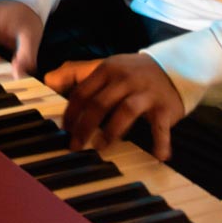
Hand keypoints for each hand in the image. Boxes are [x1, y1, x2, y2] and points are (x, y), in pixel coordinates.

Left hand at [45, 53, 183, 160]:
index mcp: (106, 70)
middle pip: (99, 103)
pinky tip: (158, 156)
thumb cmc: (131, 72)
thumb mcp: (104, 67)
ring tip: (100, 147)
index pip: (82, 92)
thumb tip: (48, 80)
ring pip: (124, 111)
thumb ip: (77, 73)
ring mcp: (145, 93)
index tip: (64, 130)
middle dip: (84, 126)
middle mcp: (124, 79)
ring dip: (111, 132)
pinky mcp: (164, 107)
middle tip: (76, 145)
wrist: (173, 66)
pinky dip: (161, 141)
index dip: (71, 113)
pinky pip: (161, 126)